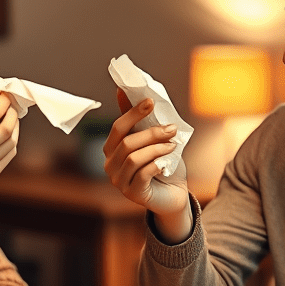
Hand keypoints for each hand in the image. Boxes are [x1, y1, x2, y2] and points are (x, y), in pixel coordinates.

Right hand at [0, 89, 18, 204]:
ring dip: (15, 126)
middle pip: (5, 129)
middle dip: (12, 113)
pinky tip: (8, 132)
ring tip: (11, 116)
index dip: (2, 102)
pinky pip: (10, 153)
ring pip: (11, 141)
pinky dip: (12, 139)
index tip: (5, 94)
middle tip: (11, 104)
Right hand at [103, 89, 189, 240]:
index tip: (151, 102)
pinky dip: (156, 164)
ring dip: (157, 148)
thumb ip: (138, 121)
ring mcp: (119, 181)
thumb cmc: (162, 166)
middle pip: (126, 142)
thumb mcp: (151, 141)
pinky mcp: (132, 193)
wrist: (174, 195)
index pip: (118, 128)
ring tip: (173, 145)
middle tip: (172, 128)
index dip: (133, 113)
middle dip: (151, 133)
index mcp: (111, 150)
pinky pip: (143, 174)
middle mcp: (110, 166)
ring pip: (134, 157)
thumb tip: (122, 90)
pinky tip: (166, 163)